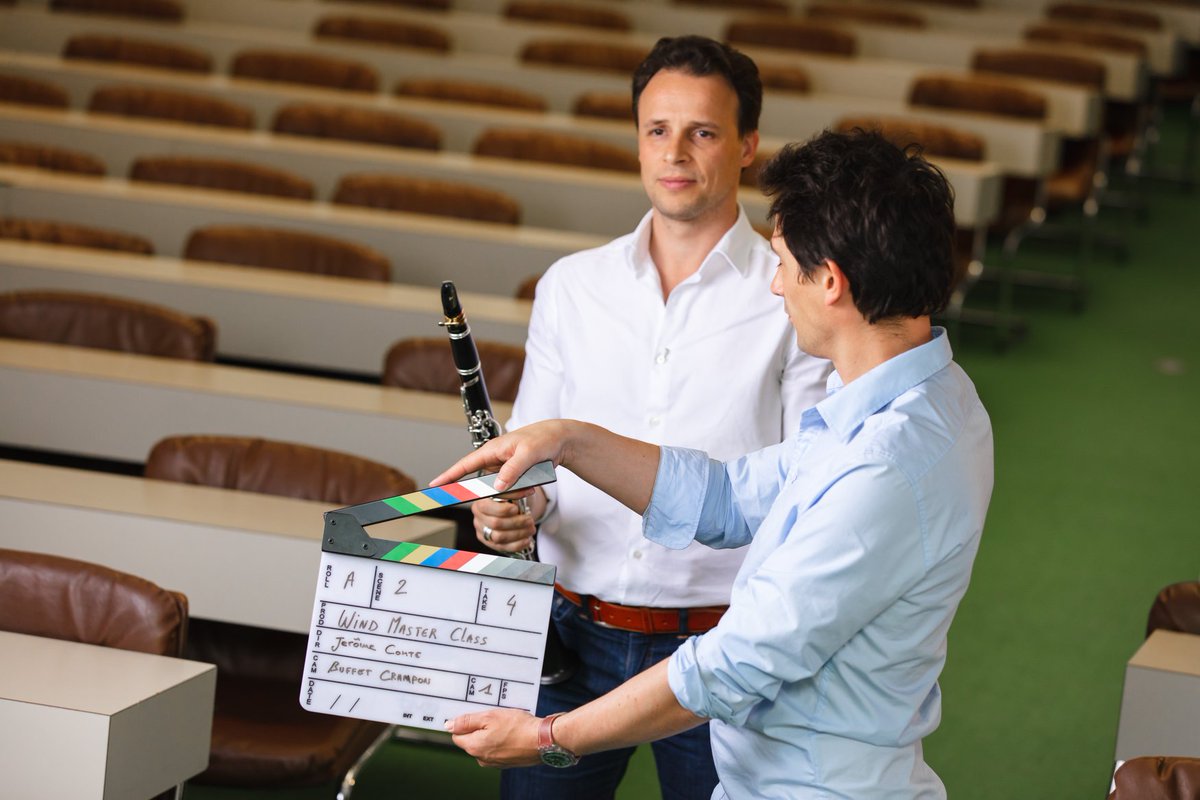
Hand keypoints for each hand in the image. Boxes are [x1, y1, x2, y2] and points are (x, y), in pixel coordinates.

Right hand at [430, 420, 578, 492]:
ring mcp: (502, 469)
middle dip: (503, 490)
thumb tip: (497, 486)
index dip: (448, 476)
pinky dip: (520, 490)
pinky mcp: (512, 476)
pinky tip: (532, 483)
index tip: (434, 486)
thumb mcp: (529, 452)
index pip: (464, 465)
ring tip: (533, 482)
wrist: (559, 440)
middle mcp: (494, 460)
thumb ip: (512, 469)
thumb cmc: (543, 439)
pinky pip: (510, 490)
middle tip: (526, 485)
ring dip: (515, 491)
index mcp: (492, 450)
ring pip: (499, 490)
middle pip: (485, 485)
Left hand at [446, 709, 541, 767]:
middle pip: (471, 740)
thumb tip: (449, 725)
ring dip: (491, 733)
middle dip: (479, 727)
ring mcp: (494, 762)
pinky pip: (497, 748)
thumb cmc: (518, 727)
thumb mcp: (490, 716)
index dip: (464, 723)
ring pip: (485, 744)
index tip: (475, 714)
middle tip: (493, 715)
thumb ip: (467, 721)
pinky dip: (501, 739)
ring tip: (505, 722)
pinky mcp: (506, 762)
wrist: (543, 740)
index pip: (457, 735)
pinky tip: (511, 730)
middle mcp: (482, 758)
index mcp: (474, 747)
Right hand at [472, 490, 536, 553]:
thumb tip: (527, 490)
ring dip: (518, 534)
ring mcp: (482, 530)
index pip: (487, 507)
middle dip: (516, 523)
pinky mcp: (489, 542)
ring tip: (530, 529)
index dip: (503, 509)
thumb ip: (516, 490)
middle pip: (495, 524)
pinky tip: (526, 539)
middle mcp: (478, 516)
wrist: (515, 507)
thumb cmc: (512, 498)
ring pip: (499, 537)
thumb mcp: (514, 489)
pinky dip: (517, 544)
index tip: (516, 509)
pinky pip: (502, 547)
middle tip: (529, 520)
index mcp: (481, 501)